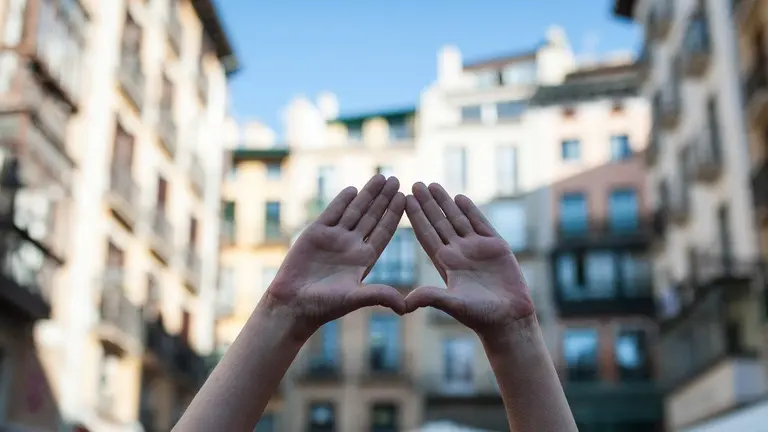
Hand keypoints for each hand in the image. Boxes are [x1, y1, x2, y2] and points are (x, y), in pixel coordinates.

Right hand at [261, 175, 406, 339]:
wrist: (292, 304)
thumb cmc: (324, 306)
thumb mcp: (355, 298)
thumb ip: (379, 296)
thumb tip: (406, 307)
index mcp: (364, 259)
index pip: (383, 231)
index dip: (393, 214)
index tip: (405, 198)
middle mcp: (351, 245)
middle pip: (371, 216)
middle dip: (383, 198)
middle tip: (396, 180)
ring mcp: (334, 238)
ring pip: (354, 211)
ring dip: (367, 194)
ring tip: (381, 178)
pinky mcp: (315, 233)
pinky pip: (332, 213)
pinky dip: (342, 201)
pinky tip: (353, 189)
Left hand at [404, 183, 534, 339]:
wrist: (509, 319)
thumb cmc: (480, 316)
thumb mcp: (452, 305)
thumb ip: (431, 298)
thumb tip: (404, 303)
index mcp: (445, 264)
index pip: (427, 235)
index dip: (416, 217)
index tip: (404, 200)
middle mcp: (458, 253)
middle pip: (439, 222)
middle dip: (427, 204)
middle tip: (415, 184)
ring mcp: (476, 248)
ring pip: (457, 219)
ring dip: (445, 202)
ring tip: (432, 185)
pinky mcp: (496, 246)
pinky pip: (481, 224)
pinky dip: (471, 210)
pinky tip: (459, 198)